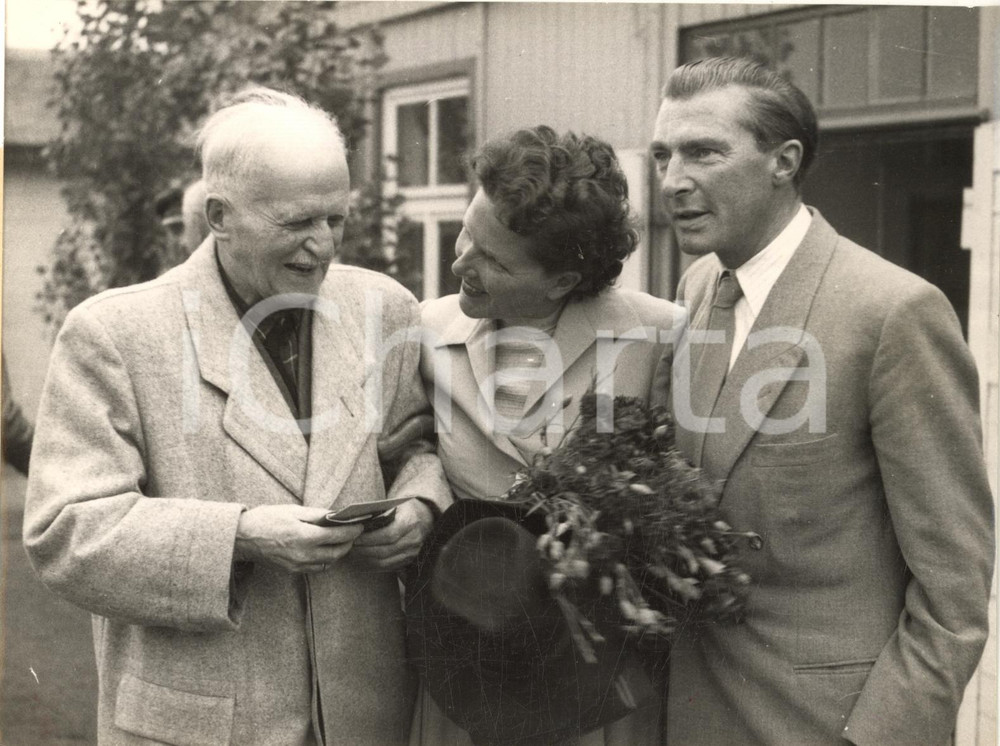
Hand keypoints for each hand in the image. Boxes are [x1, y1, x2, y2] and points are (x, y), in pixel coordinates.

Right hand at [234, 504, 363, 573]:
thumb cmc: (266, 519)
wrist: (241, 538)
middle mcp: (303, 554)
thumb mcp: (292, 510)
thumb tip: (337, 515)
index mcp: (303, 536)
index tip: (361, 525)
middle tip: (354, 533)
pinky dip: (326, 560)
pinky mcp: (292, 571)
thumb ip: (317, 514)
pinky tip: (326, 550)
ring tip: (342, 540)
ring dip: (338, 553)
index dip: (353, 531)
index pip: (338, 536)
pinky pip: (316, 568)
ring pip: (328, 563)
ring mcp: (297, 565)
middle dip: (348, 543)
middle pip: (337, 553)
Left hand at [350, 499, 433, 571]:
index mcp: (411, 522)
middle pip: (385, 551)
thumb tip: (356, 522)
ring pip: (385, 562)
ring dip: (365, 560)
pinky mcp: (408, 561)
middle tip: (348, 547)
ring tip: (352, 554)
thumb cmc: (405, 508)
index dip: (370, 539)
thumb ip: (380, 513)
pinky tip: (361, 561)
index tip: (355, 538)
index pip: (389, 535)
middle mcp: (414, 540)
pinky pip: (387, 568)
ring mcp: (412, 553)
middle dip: (363, 551)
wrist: (426, 517)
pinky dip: (372, 566)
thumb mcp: (396, 505)